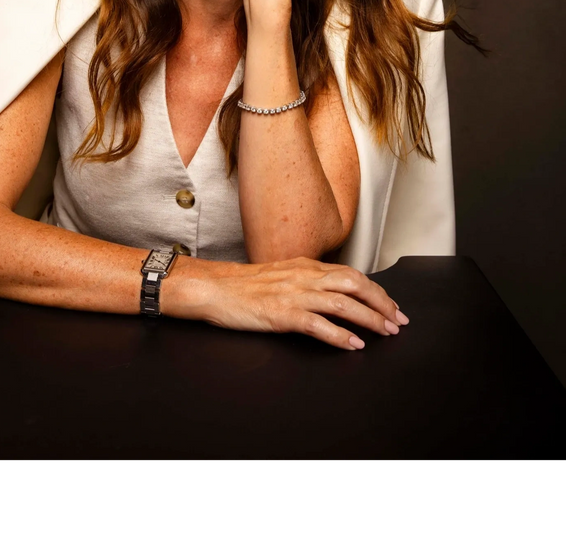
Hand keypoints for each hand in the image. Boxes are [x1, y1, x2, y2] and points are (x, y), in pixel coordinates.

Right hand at [168, 257, 407, 349]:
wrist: (214, 287)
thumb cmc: (242, 285)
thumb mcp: (281, 275)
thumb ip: (306, 281)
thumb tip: (331, 294)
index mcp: (305, 266)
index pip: (351, 274)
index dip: (376, 291)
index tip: (391, 306)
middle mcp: (304, 276)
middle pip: (354, 284)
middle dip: (381, 303)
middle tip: (398, 321)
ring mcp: (293, 294)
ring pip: (342, 303)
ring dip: (369, 319)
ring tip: (385, 332)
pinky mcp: (281, 313)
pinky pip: (318, 325)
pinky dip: (340, 335)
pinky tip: (353, 345)